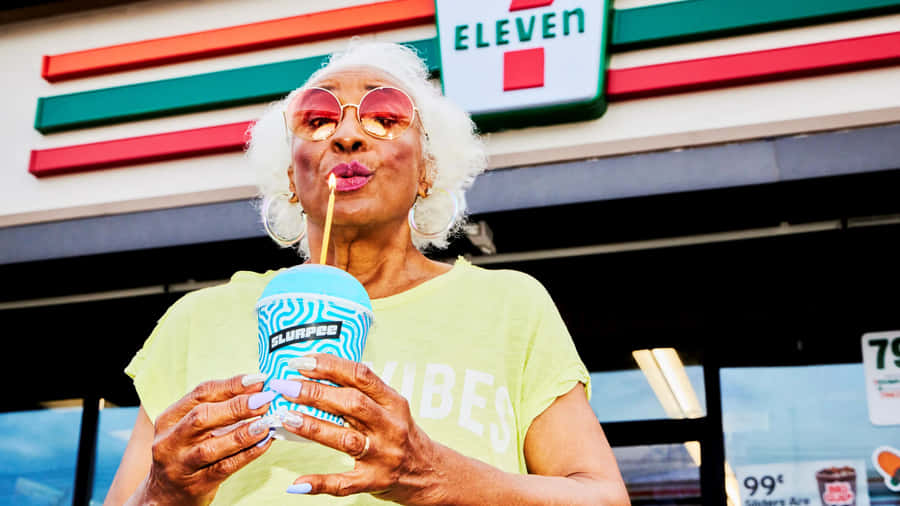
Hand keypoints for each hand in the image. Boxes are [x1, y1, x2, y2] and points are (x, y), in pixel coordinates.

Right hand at [141, 374, 276, 505]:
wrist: (166, 495)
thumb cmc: (186, 452)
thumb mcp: (189, 427)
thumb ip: (216, 409)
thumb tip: (256, 390)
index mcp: (169, 418)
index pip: (200, 394)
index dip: (231, 385)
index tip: (258, 380)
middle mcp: (170, 441)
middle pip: (202, 417)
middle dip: (236, 406)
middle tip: (264, 399)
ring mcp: (180, 465)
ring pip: (211, 447)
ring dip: (242, 433)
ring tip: (266, 423)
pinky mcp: (195, 485)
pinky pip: (224, 468)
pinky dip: (247, 454)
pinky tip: (264, 443)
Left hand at [274, 354, 446, 503]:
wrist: (430, 473)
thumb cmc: (402, 434)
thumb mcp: (391, 408)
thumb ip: (362, 393)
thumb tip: (319, 373)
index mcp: (393, 402)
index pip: (360, 375)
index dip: (329, 365)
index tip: (300, 362)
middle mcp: (390, 426)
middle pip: (351, 404)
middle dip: (315, 393)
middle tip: (285, 386)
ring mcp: (383, 455)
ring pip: (346, 439)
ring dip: (314, 427)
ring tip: (287, 418)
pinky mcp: (375, 481)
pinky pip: (344, 484)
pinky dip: (320, 483)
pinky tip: (297, 482)